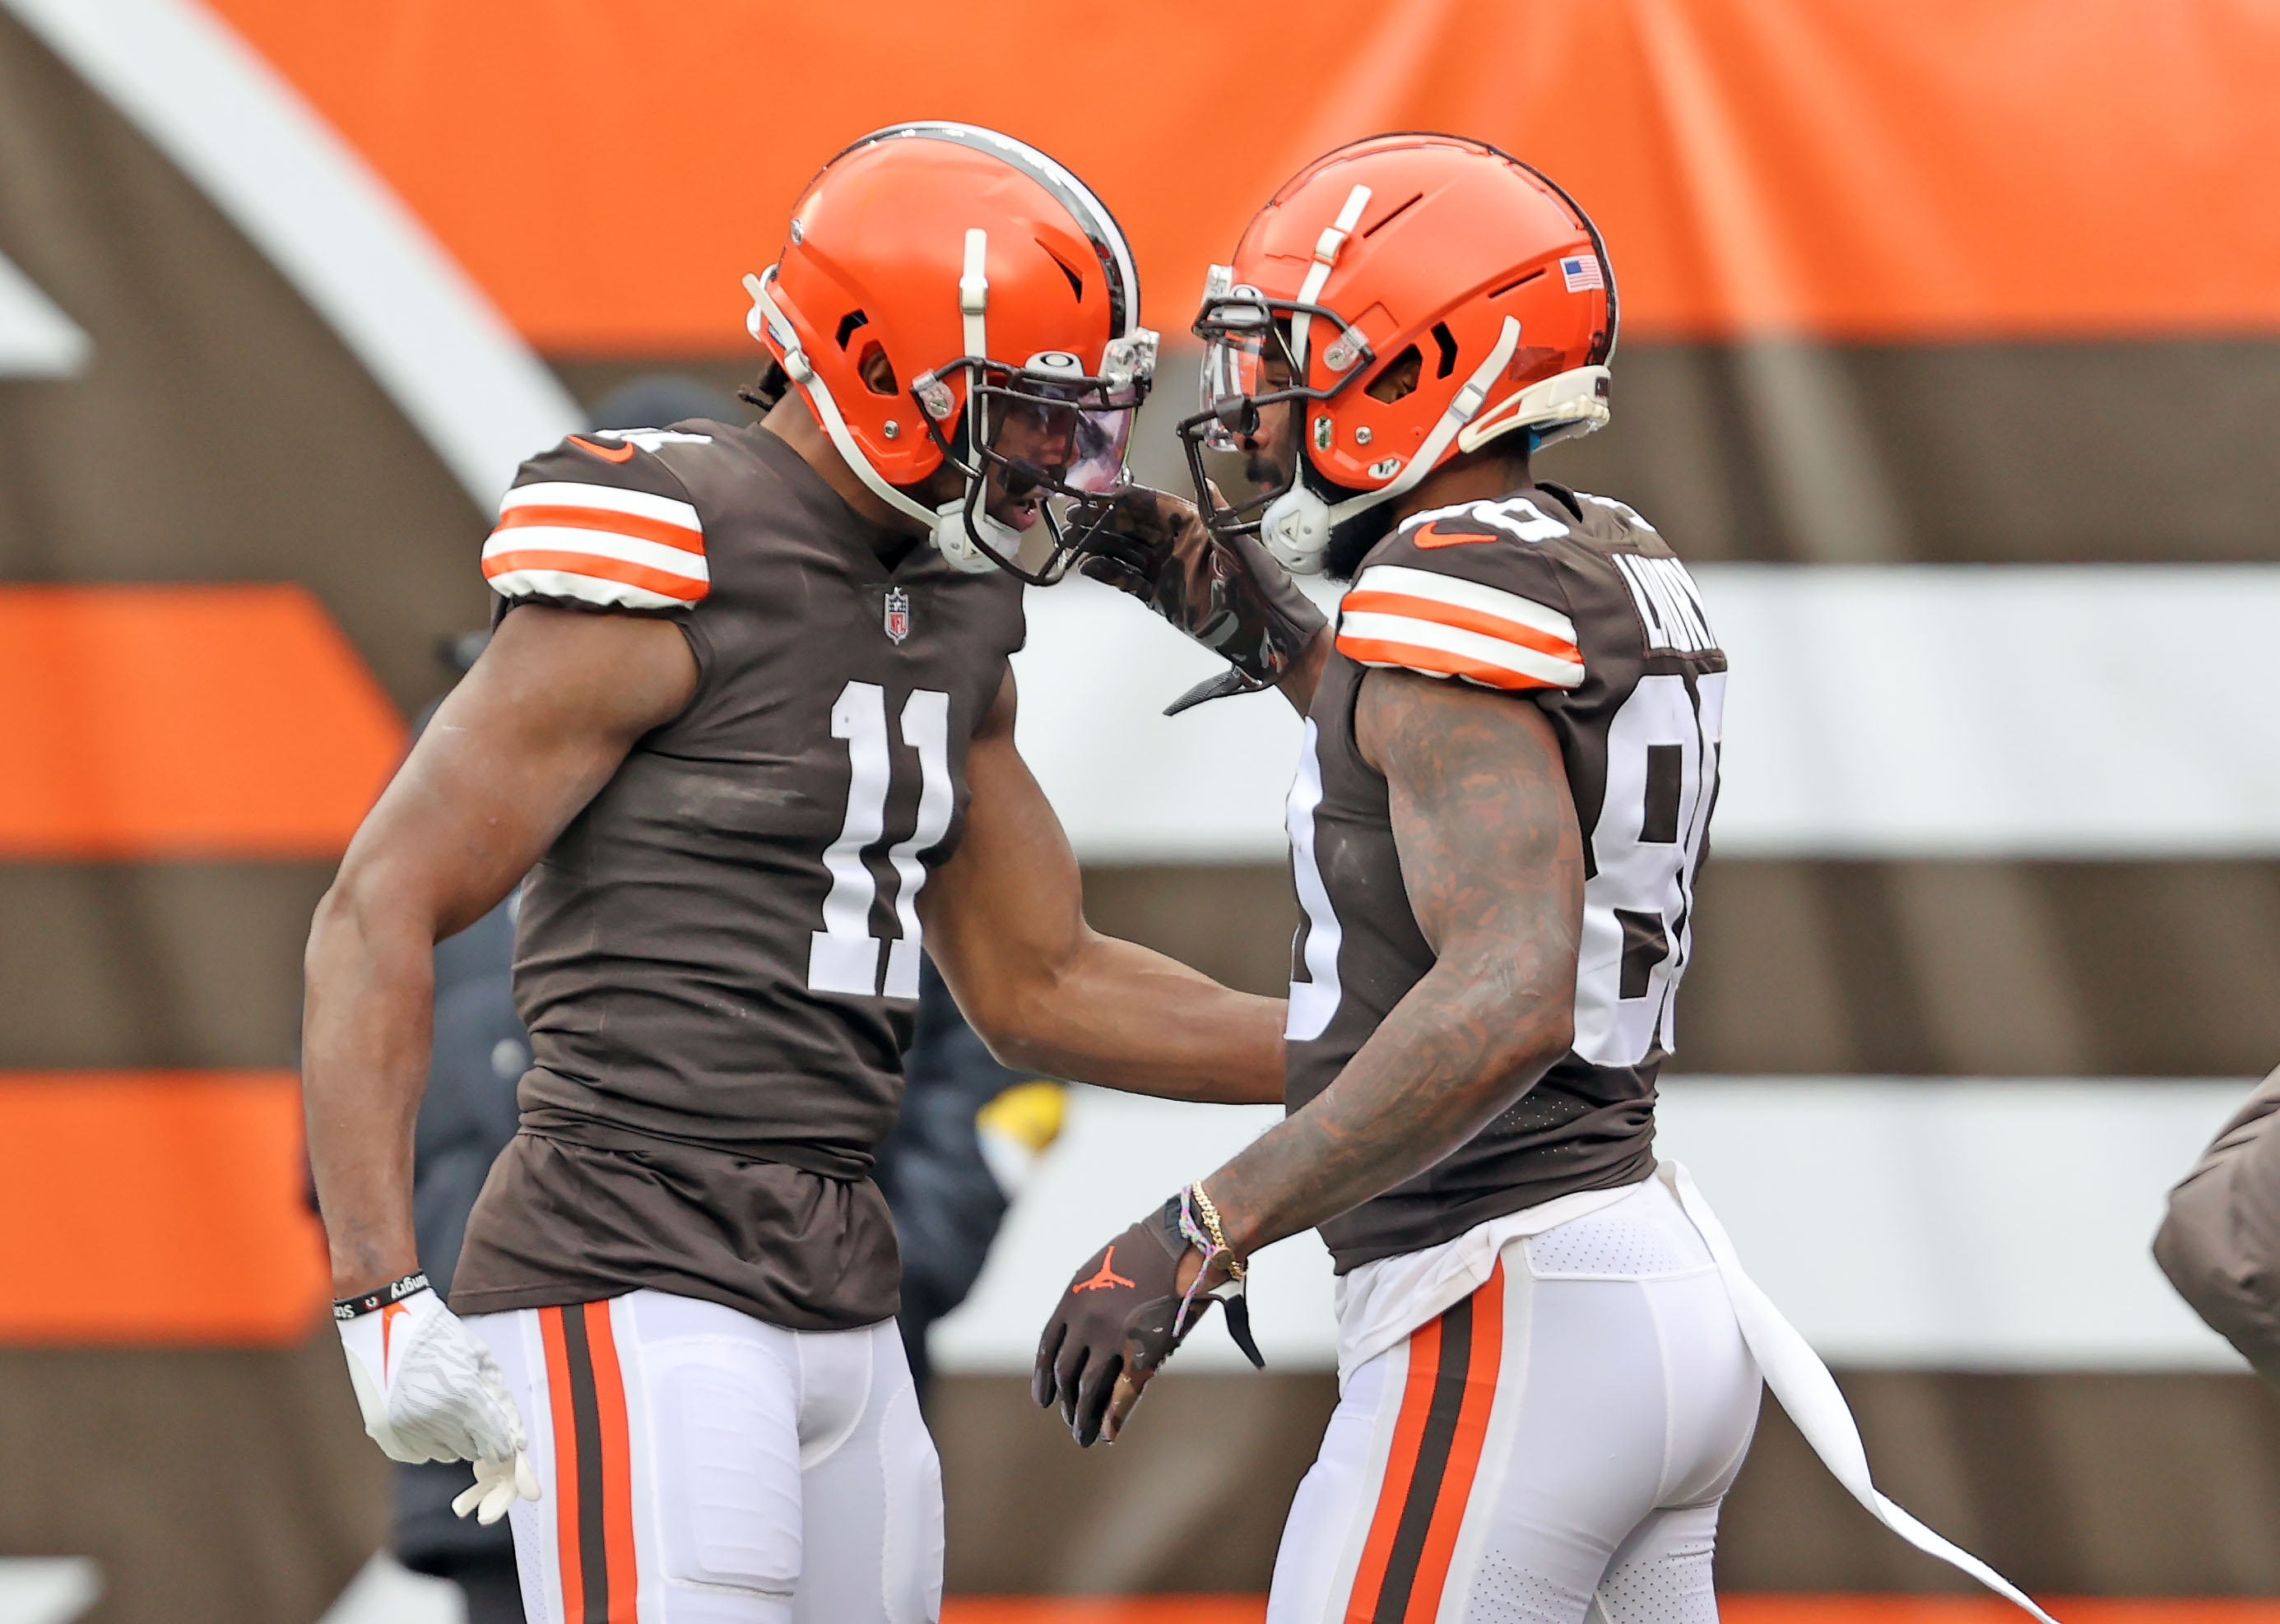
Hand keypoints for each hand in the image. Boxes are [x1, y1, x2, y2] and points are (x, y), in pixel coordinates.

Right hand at [336, 1285, 541, 1523]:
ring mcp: (404, 1428)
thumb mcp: (480, 1358)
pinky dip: (423, 1442)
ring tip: (442, 1407)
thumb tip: (517, 1438)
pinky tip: (421, 1416)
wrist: (386, 1320)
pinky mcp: (383, 1432)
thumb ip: (501, 1399)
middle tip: (469, 1411)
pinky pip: (416, 1455)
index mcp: (462, 1396)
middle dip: (476, 1435)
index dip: (504, 1446)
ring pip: (443, 1454)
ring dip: (450, 1438)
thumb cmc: (439, 1334)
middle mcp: (432, 1418)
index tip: (507, 1446)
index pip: (494, 1441)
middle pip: (469, 1451)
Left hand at [1033, 1198, 1253, 1445]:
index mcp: (1073, 1297)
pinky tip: (1108, 1433)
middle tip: (1066, 1418)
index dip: (1043, 1375)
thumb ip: (1092, 1300)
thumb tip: (1086, 1325)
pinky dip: (1113, 1417)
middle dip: (1064, 1399)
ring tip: (1082, 1435)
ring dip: (1082, 1416)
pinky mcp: (1143, 1350)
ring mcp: (1112, 1337)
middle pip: (1064, 1371)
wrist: (1187, 1239)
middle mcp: (1084, 1320)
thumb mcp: (1107, 1267)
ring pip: (1087, 1388)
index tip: (1042, 1398)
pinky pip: (1121, 1393)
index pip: (1047, 1346)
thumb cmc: (1154, 1250)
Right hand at [1076, 485, 1325, 709]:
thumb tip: (1210, 484)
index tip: (1101, 497)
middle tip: (1075, 517)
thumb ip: (1221, 517)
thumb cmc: (1263, 587)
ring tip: (1073, 541)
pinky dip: (1108, 574)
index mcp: (1196, 524)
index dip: (1126, 500)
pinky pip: (1128, 581)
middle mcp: (1178, 544)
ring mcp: (1167, 570)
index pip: (1154, 505)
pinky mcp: (1160, 597)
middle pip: (1132, 526)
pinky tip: (1090, 567)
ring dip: (1099, 545)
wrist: (1271, 633)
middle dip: (1102, 520)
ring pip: (1125, 552)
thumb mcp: (1242, 547)